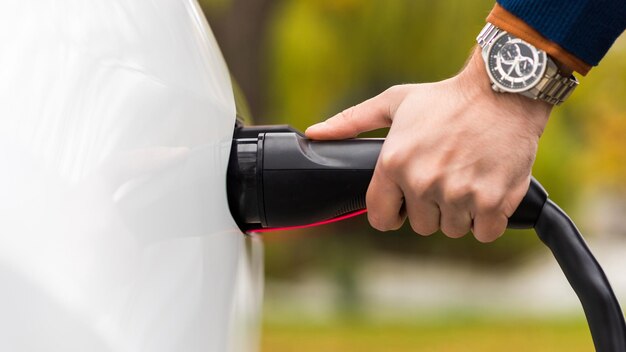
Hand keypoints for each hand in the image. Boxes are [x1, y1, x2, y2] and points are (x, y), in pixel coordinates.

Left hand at [305, 49, 551, 241]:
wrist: (503, 91)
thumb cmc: (446, 98)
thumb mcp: (393, 102)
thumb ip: (351, 121)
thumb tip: (314, 133)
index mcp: (394, 163)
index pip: (379, 218)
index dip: (391, 213)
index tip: (402, 205)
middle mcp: (422, 182)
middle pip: (420, 225)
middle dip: (429, 208)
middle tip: (443, 179)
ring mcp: (457, 194)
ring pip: (452, 229)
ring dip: (459, 213)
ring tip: (466, 179)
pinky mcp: (491, 202)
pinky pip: (483, 232)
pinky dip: (487, 219)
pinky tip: (486, 191)